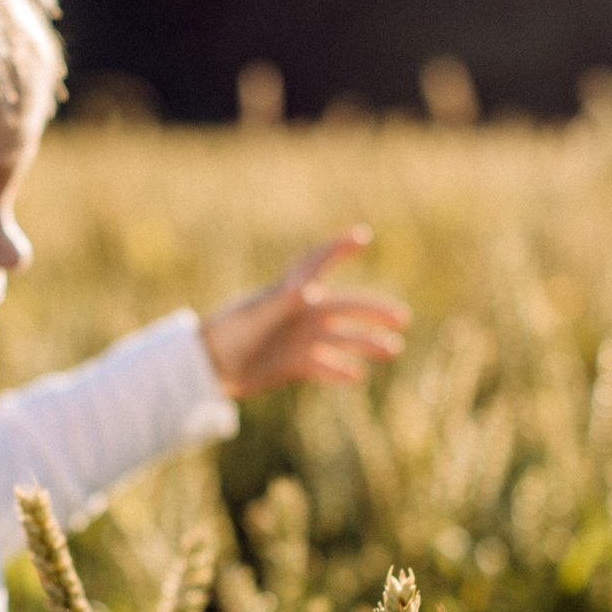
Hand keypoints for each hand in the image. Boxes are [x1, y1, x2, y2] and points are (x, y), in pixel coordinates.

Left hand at [200, 226, 408, 399]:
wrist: (208, 367)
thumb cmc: (228, 333)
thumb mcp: (255, 316)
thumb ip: (281, 303)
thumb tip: (309, 290)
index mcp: (290, 293)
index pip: (318, 264)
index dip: (339, 248)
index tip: (362, 235)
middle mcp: (301, 314)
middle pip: (345, 308)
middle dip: (373, 311)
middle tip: (403, 317)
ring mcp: (300, 339)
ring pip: (341, 339)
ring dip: (366, 343)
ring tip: (392, 350)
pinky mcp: (296, 364)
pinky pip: (324, 367)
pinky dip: (340, 371)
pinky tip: (357, 376)